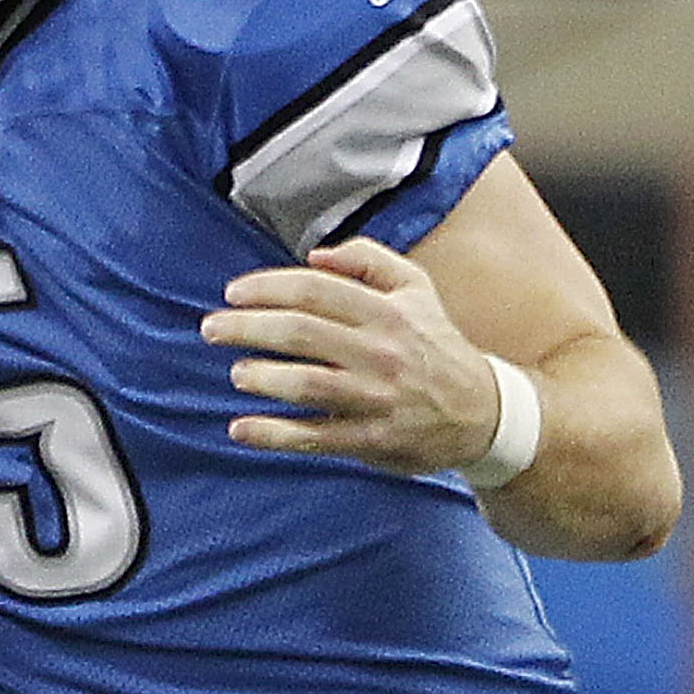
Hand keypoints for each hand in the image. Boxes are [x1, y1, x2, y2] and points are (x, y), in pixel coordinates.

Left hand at [202, 238, 504, 473]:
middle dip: (247, 328)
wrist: (482, 411)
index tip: (232, 293)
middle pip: (301, 333)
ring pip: (306, 383)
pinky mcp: (371, 439)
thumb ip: (368, 259)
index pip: (314, 290)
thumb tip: (315, 254)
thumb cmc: (435, 343)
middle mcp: (380, 351)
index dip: (266, 288)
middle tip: (211, 329)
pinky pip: (315, 437)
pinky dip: (273, 435)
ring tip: (235, 373)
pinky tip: (240, 429)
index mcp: (386, 310)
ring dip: (261, 377)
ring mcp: (375, 398)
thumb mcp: (416, 288)